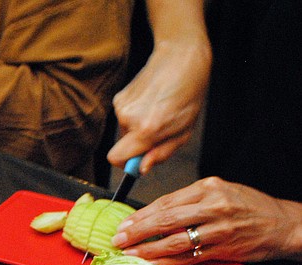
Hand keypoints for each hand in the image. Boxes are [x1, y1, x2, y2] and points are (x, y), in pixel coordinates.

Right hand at [107, 39, 210, 172]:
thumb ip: (162, 153)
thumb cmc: (188, 93)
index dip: (126, 163)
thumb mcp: (184, 131)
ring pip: (125, 131)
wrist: (181, 56)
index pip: (116, 159)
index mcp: (146, 129)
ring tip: (159, 110)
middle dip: (138, 144)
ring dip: (140, 127)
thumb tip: (142, 168)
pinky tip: (152, 101)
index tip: (140, 159)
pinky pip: (125, 117)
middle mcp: (129, 118)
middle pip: (122, 146)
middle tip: (159, 130)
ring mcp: (121, 106)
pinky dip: (137, 114)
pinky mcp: (119, 96)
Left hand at [111, 177, 301, 264]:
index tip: (123, 224)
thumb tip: (153, 214)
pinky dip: (168, 263)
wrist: (283, 224)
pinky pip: (189, 258)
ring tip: (129, 254)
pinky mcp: (223, 249)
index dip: (141, 215)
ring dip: (148, 250)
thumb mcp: (220, 191)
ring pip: (175, 241)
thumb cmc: (249, 206)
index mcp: (208, 188)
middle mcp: (212, 207)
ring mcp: (218, 230)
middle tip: (118, 239)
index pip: (166, 202)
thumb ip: (189, 200)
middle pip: (166, 220)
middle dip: (137, 231)